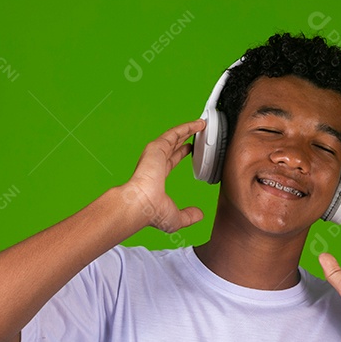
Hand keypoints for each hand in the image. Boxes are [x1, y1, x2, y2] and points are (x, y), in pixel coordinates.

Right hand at [123, 118, 206, 233]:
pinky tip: (197, 123)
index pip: (171, 161)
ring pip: (174, 136)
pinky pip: (175, 133)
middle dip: (185, 137)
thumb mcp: (176, 218)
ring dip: (188, 129)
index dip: (181, 154)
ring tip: (201, 123)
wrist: (140, 205)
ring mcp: (154, 154)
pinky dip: (187, 127)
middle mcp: (154, 163)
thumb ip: (188, 216)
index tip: (190, 148)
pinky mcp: (157, 147)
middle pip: (172, 145)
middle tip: (197, 130)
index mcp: (156, 177)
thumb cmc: (151, 213)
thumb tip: (199, 214)